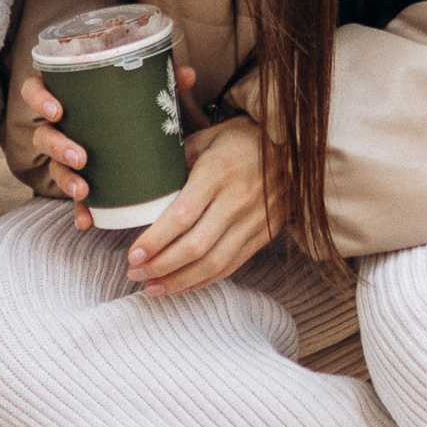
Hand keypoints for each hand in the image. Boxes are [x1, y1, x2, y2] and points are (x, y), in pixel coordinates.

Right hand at [21, 61, 200, 207]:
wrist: (139, 137)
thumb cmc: (130, 106)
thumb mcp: (145, 92)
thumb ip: (163, 80)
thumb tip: (187, 74)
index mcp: (65, 96)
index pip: (35, 90)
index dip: (39, 99)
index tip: (57, 111)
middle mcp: (59, 126)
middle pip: (42, 134)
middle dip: (57, 147)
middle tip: (81, 157)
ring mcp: (65, 155)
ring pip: (53, 167)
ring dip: (65, 180)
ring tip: (83, 189)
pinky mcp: (78, 179)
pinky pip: (73, 198)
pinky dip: (79, 210)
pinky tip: (86, 220)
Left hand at [127, 118, 276, 295]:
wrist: (293, 146)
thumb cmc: (241, 139)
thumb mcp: (206, 138)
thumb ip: (177, 162)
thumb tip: (147, 187)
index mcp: (217, 172)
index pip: (181, 216)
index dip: (156, 240)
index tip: (133, 254)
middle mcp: (237, 200)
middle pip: (195, 246)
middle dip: (161, 266)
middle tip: (134, 273)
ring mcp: (254, 221)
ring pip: (214, 263)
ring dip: (180, 280)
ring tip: (153, 288)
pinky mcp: (265, 234)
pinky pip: (232, 265)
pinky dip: (205, 280)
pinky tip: (182, 285)